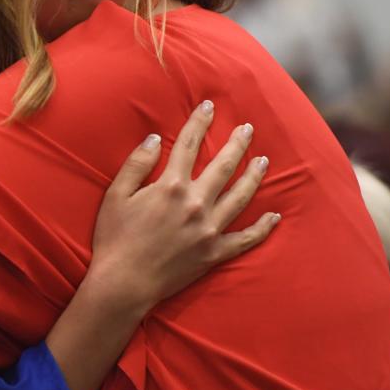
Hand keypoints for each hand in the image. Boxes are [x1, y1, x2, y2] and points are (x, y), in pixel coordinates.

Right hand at [87, 100, 277, 312]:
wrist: (123, 284)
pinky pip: (245, 239)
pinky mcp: (214, 253)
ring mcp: (209, 229)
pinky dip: (262, 228)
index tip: (209, 106)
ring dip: (254, 176)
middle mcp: (195, 204)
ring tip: (265, 161)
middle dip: (237, 144)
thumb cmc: (114, 239)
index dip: (199, 122)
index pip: (188, 145)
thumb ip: (137, 164)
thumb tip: (154, 138)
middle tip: (248, 129)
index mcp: (171, 186)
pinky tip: (274, 216)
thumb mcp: (116, 195)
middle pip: (223, 166)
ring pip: (240, 197)